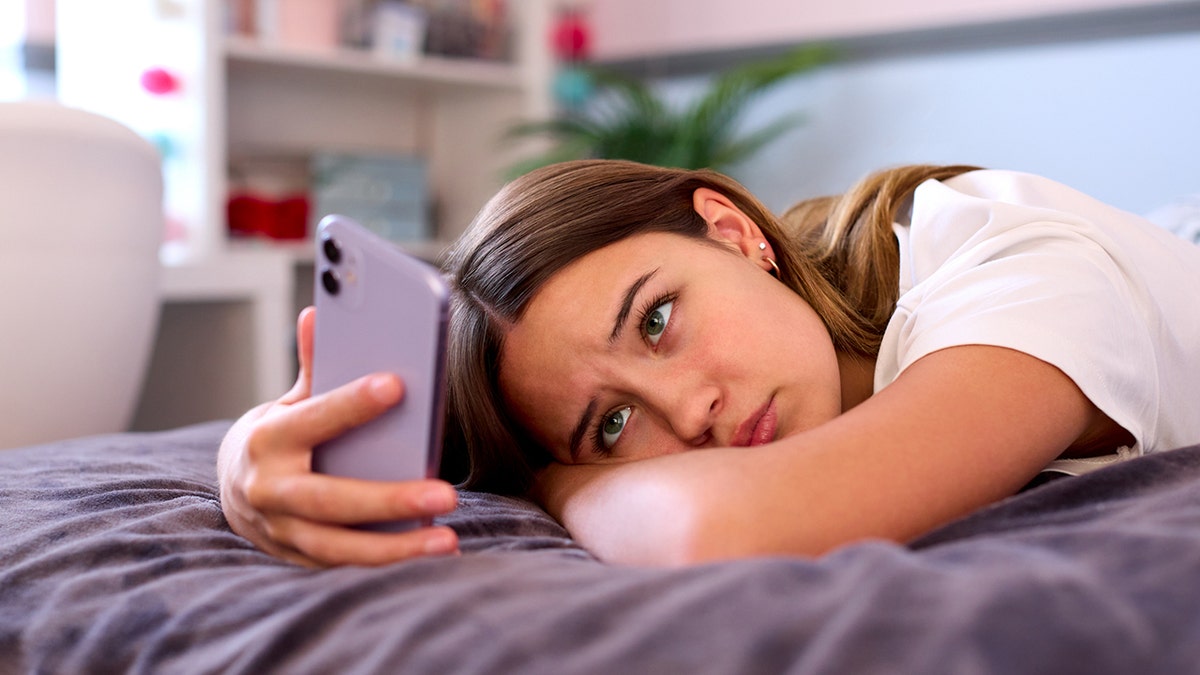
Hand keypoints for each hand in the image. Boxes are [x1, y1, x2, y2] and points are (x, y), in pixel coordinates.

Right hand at [217, 307, 459, 566]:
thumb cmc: (280, 436)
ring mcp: (282, 532)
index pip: (314, 419)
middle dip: (389, 500)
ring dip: (395, 548)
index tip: (397, 385)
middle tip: (446, 495)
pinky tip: (431, 554)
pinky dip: (386, 564)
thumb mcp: (290, 399)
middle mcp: (270, 491)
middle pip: (332, 500)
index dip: (351, 403)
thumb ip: (314, 365)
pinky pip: (345, 567)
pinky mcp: (299, 560)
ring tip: (447, 539)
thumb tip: (318, 313)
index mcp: (268, 440)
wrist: (236, 489)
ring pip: (339, 548)